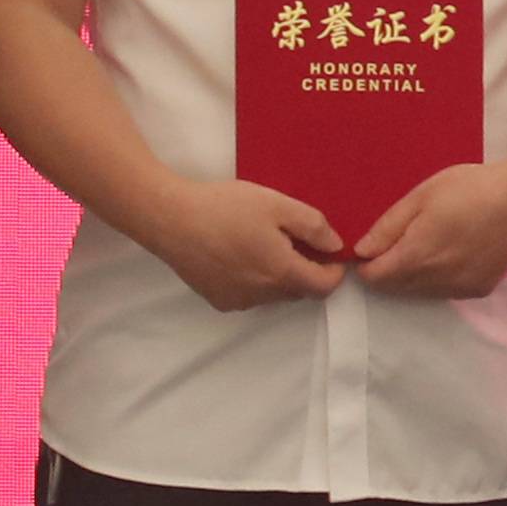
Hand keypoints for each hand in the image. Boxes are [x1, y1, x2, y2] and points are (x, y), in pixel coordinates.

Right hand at [141, 174, 348, 312]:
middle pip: (298, 291)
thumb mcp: (277, 204)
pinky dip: (254, 280)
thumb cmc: (225, 207)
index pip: (323, 288)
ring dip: (278, 275)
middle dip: (305, 270)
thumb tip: (336, 246)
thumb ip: (313, 226)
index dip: (334, 272)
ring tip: (261, 242)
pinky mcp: (219, 300)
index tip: (329, 253)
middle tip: (292, 239)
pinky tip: (238, 254)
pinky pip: (250, 295)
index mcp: (281, 273)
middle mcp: (262, 295)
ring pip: (273, 294)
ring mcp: (239, 301)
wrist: (170, 219)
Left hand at [352, 156, 506, 300]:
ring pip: (420, 291)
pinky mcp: (479, 290)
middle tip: (400, 239)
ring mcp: (460, 288)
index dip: (365, 264)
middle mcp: (437, 280)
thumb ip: (388, 227)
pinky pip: (444, 291)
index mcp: (418, 255)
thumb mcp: (422, 196)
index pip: (375, 277)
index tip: (370, 247)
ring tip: (429, 242)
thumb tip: (360, 252)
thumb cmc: (472, 188)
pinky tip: (452, 251)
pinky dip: (438, 278)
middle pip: (395, 287)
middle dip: (387, 269)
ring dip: (413, 275)